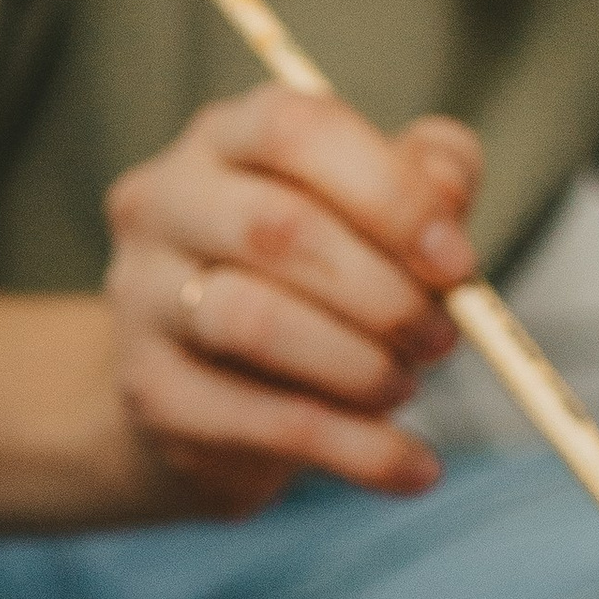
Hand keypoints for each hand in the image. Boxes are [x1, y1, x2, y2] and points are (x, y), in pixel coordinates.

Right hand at [104, 86, 480, 513]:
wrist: (205, 402)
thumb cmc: (307, 284)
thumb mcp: (373, 216)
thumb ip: (426, 179)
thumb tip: (447, 192)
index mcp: (222, 139)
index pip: (296, 130)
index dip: (389, 193)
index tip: (456, 262)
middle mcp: (163, 205)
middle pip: (276, 230)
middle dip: (384, 293)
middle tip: (443, 338)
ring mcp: (142, 301)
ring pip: (255, 322)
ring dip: (360, 365)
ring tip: (404, 388)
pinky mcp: (149, 394)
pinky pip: (262, 422)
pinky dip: (357, 451)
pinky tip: (414, 468)